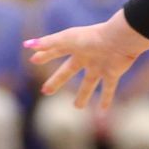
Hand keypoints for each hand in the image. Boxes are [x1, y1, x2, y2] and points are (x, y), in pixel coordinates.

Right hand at [26, 9, 148, 109]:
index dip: (44, 56)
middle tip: (45, 91)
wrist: (120, 39)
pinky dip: (105, 99)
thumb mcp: (67, 39)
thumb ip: (48, 43)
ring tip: (78, 107)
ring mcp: (99, 66)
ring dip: (83, 95)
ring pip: (89, 83)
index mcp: (75, 46)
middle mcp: (86, 56)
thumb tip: (28, 45)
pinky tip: (102, 111)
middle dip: (57, 81)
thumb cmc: (92, 37)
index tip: (33, 61)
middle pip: (68, 71)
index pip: (55, 51)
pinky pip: (108, 89)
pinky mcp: (112, 73)